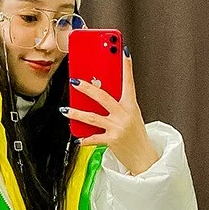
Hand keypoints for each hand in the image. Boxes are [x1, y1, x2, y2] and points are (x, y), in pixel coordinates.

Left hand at [62, 48, 158, 175]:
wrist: (144, 158)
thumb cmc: (135, 135)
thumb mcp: (131, 116)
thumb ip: (117, 105)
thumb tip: (97, 95)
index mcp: (131, 105)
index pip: (129, 82)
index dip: (127, 66)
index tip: (124, 51)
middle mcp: (125, 114)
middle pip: (103, 97)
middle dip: (87, 88)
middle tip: (74, 81)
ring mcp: (118, 127)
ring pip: (92, 117)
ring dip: (76, 113)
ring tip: (64, 110)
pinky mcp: (112, 140)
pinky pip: (94, 138)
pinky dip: (84, 139)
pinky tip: (77, 138)